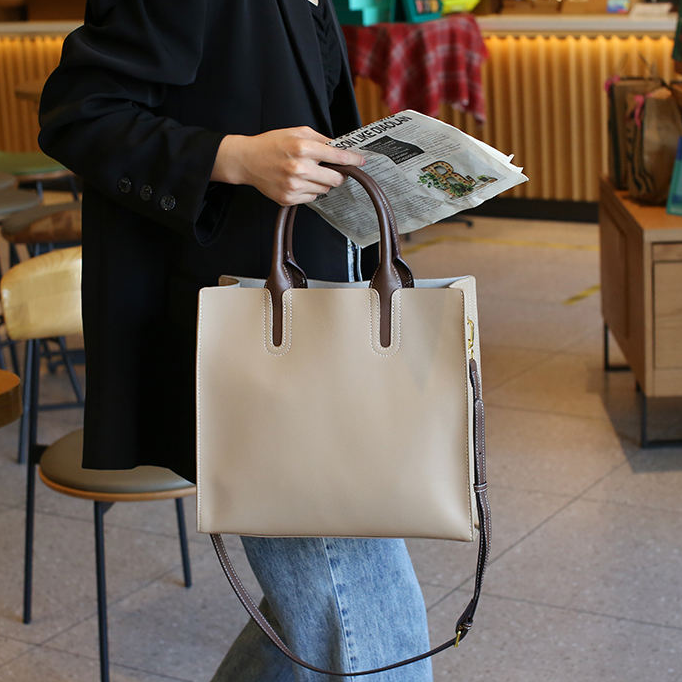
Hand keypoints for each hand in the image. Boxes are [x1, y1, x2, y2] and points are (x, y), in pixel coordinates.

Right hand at [210, 126, 365, 204]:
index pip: (338, 157)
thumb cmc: (272, 144)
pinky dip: (310, 190)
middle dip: (338, 174)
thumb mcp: (297, 132)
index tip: (361, 161)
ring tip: (308, 172)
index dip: (353, 159)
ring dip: (322, 181)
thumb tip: (341, 147)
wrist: (247, 160)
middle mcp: (299, 168)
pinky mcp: (288, 198)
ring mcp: (294, 186)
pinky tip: (298, 181)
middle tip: (332, 168)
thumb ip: (321, 139)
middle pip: (336, 178)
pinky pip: (312, 197)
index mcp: (302, 148)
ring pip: (325, 189)